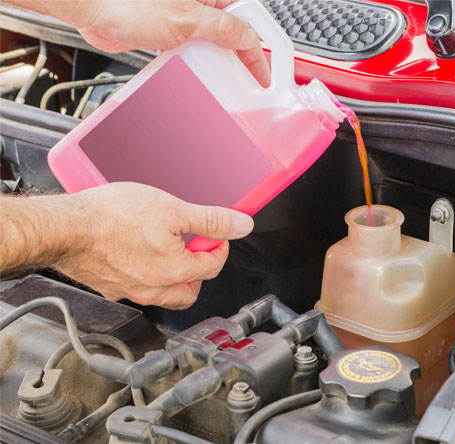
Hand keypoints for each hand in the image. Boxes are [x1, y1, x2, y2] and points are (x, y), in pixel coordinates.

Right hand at [55, 182, 253, 309]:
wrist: (66, 227)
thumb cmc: (113, 217)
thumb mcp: (174, 209)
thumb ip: (212, 220)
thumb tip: (240, 225)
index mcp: (176, 272)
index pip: (213, 265)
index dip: (219, 245)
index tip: (215, 234)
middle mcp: (155, 289)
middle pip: (191, 290)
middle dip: (201, 270)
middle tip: (195, 248)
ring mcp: (130, 291)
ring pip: (165, 294)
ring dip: (176, 277)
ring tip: (171, 251)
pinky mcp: (110, 287)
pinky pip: (138, 289)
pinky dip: (148, 276)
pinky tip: (141, 254)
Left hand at [67, 0, 270, 86]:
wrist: (95, 10)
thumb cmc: (130, 4)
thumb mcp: (187, 21)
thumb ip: (224, 29)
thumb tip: (249, 39)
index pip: (247, 22)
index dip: (259, 50)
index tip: (262, 74)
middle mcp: (200, 4)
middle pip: (233, 33)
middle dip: (239, 57)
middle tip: (246, 80)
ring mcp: (185, 17)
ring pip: (213, 44)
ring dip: (216, 63)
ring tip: (218, 78)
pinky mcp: (170, 31)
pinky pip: (192, 50)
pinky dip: (195, 63)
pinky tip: (193, 72)